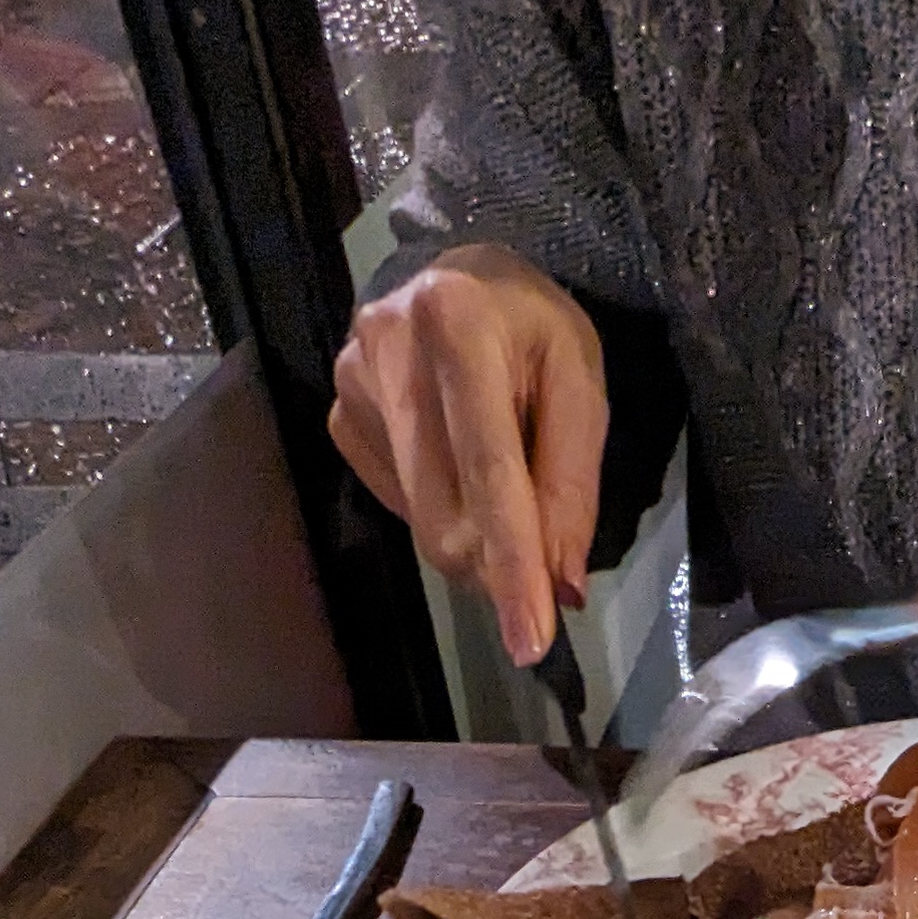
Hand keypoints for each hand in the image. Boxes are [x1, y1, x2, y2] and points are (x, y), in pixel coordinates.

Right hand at [330, 243, 609, 666]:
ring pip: (422, 523)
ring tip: (499, 485)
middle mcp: (388, 349)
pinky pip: (398, 506)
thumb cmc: (530, 328)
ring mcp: (352, 385)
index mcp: (458, 324)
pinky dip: (440, 509)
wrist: (459, 277)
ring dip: (473, 538)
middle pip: (446, 516)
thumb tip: (560, 585)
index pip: (488, 473)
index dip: (512, 564)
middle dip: (498, 564)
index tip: (529, 641)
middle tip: (539, 567)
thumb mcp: (578, 381)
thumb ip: (572, 483)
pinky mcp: (339, 417)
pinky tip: (453, 461)